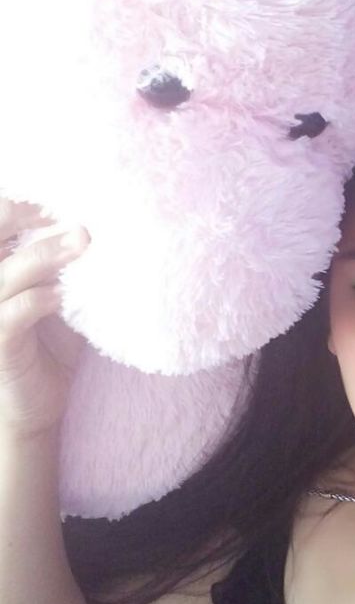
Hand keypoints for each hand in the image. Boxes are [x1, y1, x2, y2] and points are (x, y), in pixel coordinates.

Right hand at [0, 198, 89, 439]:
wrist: (39, 408)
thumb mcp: (60, 299)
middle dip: (15, 214)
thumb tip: (96, 229)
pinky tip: (62, 295)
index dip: (15, 204)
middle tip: (58, 209)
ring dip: (42, 255)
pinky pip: (11, 315)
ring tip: (81, 242)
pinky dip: (37, 299)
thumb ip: (67, 267)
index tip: (57, 195)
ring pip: (2, 275)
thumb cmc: (51, 348)